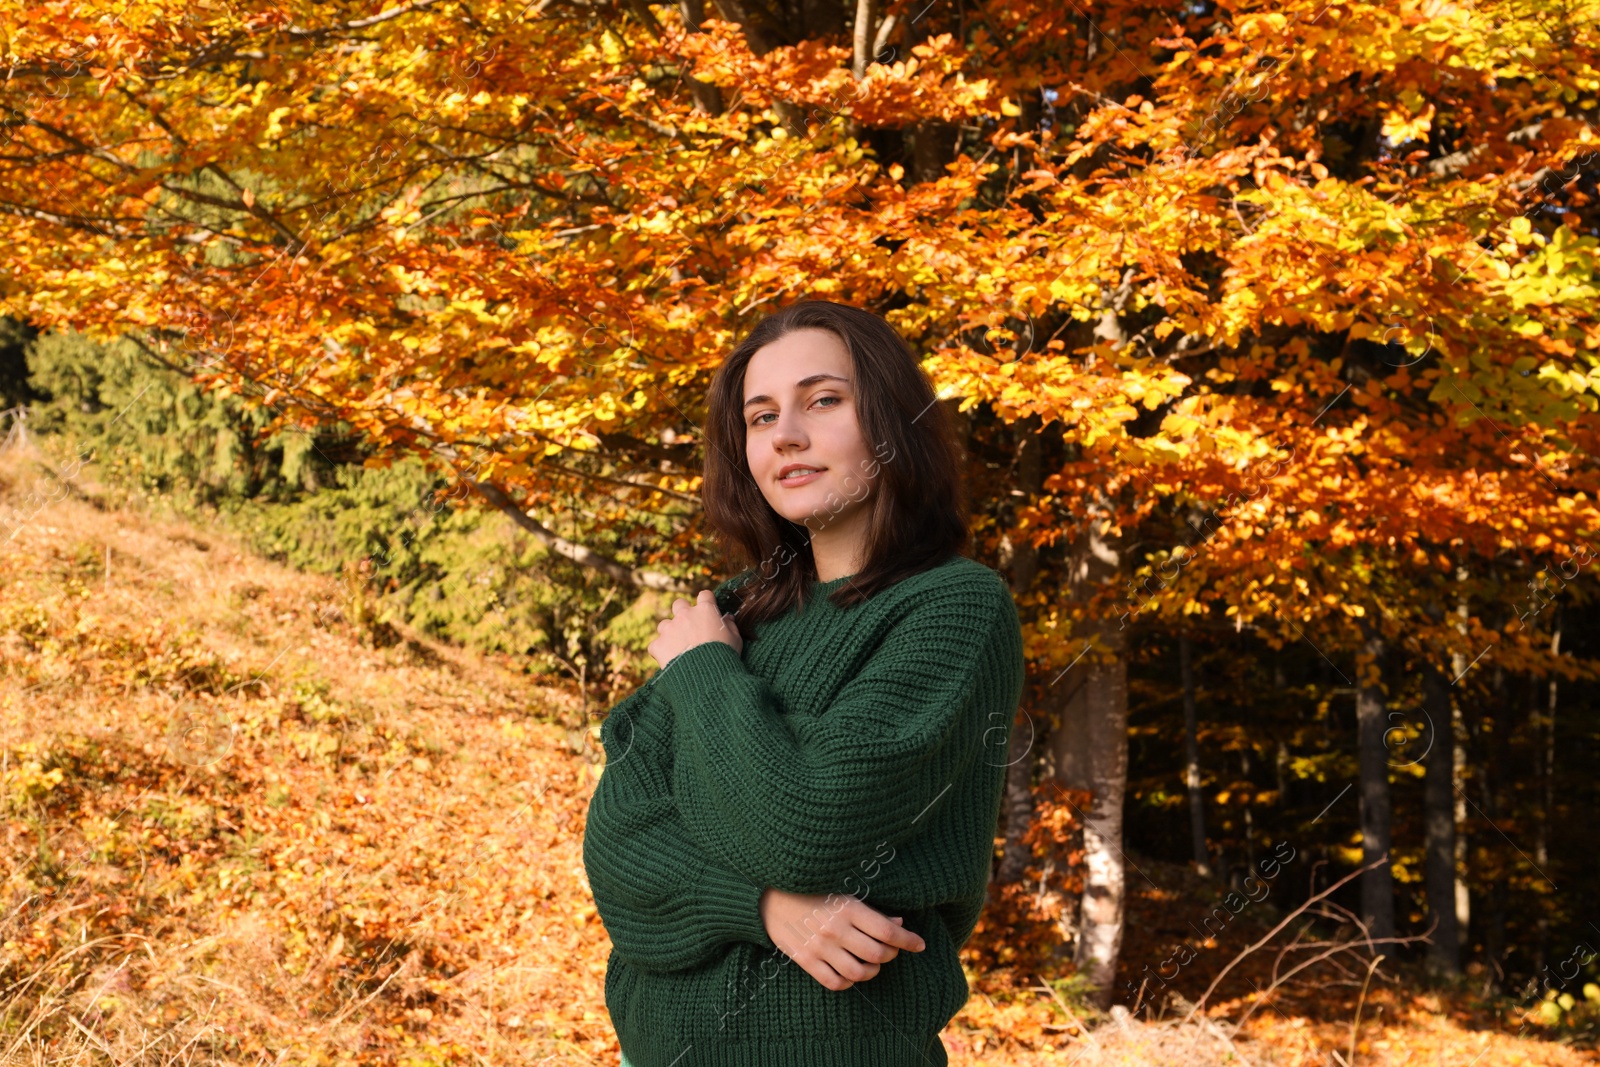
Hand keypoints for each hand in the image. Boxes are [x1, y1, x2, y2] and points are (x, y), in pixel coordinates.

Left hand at [647, 589, 742, 668]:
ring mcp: (670, 629)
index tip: (707, 610)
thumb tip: (727, 618)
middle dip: (683, 613)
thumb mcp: (735, 639)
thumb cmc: (725, 655)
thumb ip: (731, 625)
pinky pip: (656, 645)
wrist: (708, 676)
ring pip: (664, 624)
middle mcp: (685, 615)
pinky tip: (670, 660)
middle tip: (689, 627)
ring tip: (678, 648)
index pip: (704, 595)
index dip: (706, 602)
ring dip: (670, 633)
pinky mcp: (659, 644)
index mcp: (705, 611)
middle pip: (679, 604)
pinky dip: (661, 651)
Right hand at [759, 888, 925, 991]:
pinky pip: (835, 982)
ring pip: (859, 973)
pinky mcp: (806, 960)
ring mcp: (820, 947)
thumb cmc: (810, 889)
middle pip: (877, 954)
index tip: (920, 944)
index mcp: (847, 907)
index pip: (887, 930)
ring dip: (872, 972)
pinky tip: (850, 974)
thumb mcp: (842, 891)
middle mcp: (835, 929)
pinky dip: (848, 983)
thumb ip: (870, 909)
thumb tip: (899, 922)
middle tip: (892, 950)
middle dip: (892, 955)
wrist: (767, 896)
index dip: (908, 940)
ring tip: (872, 964)